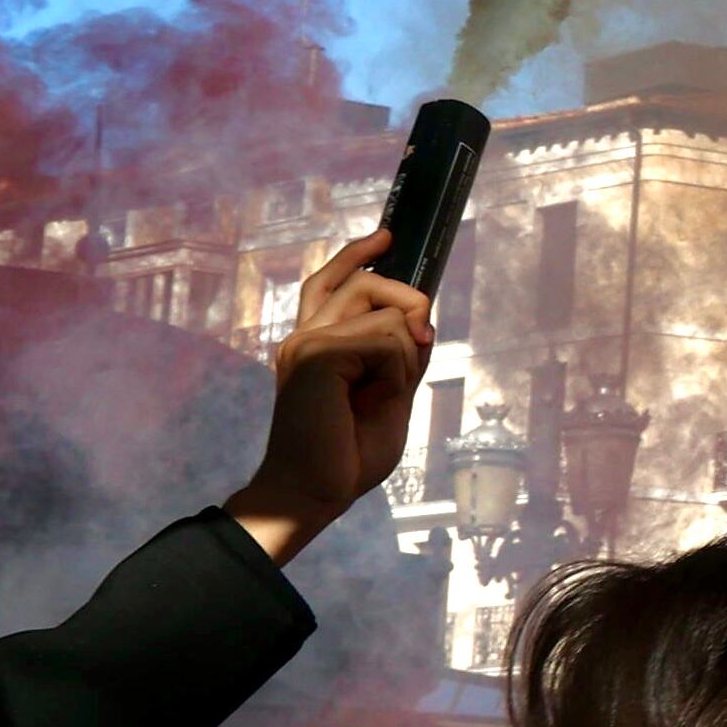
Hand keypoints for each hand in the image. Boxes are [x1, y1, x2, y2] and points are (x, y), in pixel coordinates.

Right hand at [225, 232, 435, 565]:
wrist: (313, 491)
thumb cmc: (346, 452)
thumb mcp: (390, 395)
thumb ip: (401, 355)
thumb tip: (420, 318)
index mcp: (316, 342)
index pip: (332, 281)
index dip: (359, 255)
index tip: (386, 235)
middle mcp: (306, 334)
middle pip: (371, 283)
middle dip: (412, 308)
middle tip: (417, 351)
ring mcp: (307, 340)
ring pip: (389, 313)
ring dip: (404, 359)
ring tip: (377, 398)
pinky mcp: (316, 352)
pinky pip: (388, 340)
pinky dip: (397, 374)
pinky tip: (371, 402)